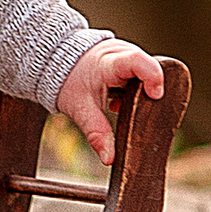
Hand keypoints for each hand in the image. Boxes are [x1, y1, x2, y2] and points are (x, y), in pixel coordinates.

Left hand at [55, 40, 166, 166]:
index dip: (153, 77)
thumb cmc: (67, 81)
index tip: (155, 97)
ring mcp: (126, 52)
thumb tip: (110, 159)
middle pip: (149, 67)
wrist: (56, 59)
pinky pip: (141, 71)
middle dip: (148, 90)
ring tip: (120, 104)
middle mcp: (121, 52)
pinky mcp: (128, 56)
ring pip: (147, 70)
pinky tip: (120, 101)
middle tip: (139, 110)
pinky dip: (136, 88)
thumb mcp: (80, 109)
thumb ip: (96, 133)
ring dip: (141, 91)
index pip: (137, 61)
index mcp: (108, 63)